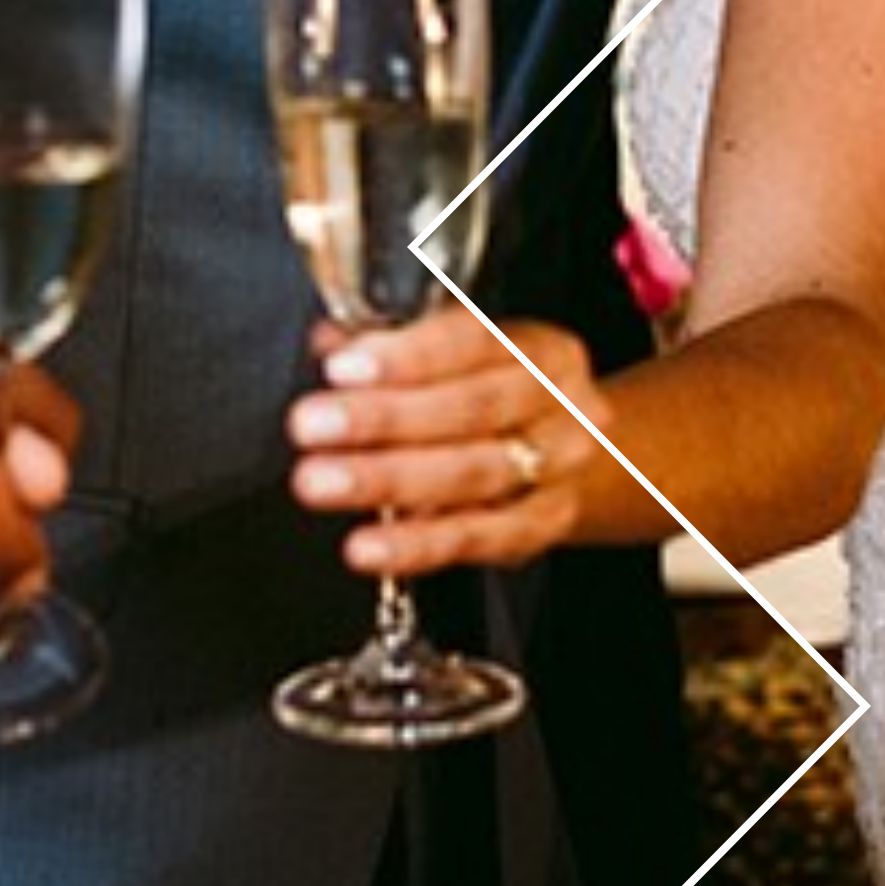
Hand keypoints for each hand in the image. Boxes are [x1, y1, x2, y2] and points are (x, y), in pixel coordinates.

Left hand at [285, 311, 607, 577]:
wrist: (573, 458)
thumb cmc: (502, 398)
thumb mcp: (465, 359)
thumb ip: (398, 346)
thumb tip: (333, 343)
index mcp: (542, 349)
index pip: (475, 340)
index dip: (407, 355)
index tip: (342, 367)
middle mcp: (562, 406)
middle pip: (471, 409)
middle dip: (383, 417)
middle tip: (311, 425)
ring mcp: (559, 471)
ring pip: (471, 476)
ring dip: (387, 479)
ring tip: (322, 481)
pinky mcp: (543, 529)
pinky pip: (477, 539)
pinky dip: (418, 545)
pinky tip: (369, 545)